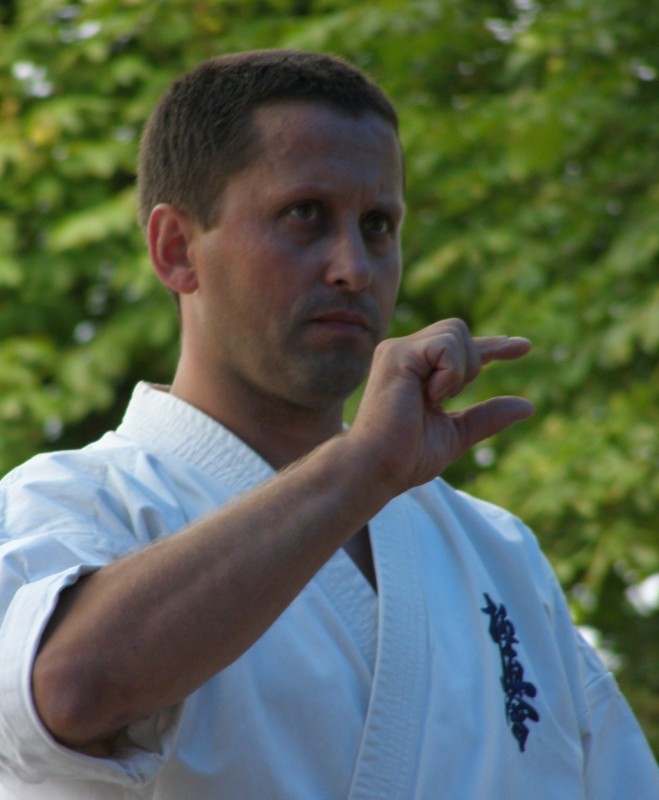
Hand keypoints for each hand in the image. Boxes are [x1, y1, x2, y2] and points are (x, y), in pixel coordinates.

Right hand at [349, 318, 534, 492]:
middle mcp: (405, 353)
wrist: (376, 468)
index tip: (525, 348)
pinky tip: (429, 396)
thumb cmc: (406, 457)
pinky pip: (446, 346)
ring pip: (456, 331)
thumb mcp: (456, 434)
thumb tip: (528, 406)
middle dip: (470, 364)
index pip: (460, 347)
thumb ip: (486, 417)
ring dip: (459, 370)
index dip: (494, 346)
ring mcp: (398, 350)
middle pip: (459, 331)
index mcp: (417, 370)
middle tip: (445, 399)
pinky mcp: (397, 354)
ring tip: (433, 399)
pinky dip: (450, 374)